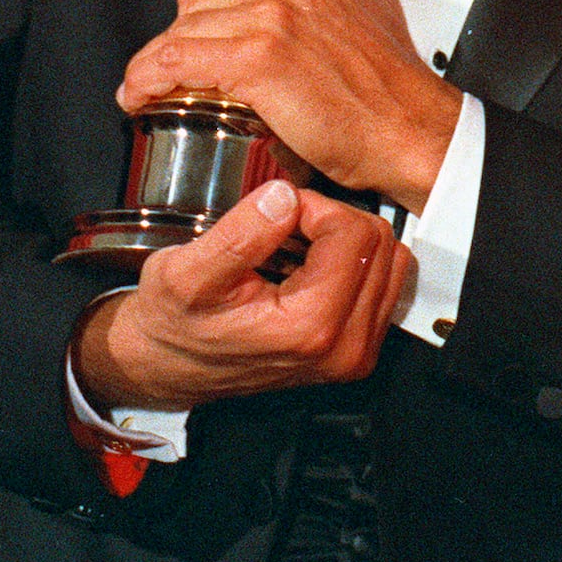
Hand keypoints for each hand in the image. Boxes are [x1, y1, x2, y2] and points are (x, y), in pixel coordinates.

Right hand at [74, 178, 412, 410]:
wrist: (171, 364)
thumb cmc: (176, 323)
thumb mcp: (186, 271)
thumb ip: (239, 234)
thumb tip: (285, 197)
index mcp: (310, 327)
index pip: (353, 231)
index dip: (314, 207)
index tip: (278, 217)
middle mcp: (345, 347)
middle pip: (380, 243)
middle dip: (333, 220)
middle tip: (286, 229)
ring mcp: (356, 352)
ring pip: (390, 259)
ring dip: (346, 239)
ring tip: (298, 247)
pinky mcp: (359, 348)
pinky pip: (384, 281)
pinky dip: (353, 261)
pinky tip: (312, 265)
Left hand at [118, 0, 462, 212]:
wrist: (408, 126)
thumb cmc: (390, 72)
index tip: (191, 20)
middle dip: (180, 35)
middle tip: (181, 67)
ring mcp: (269, 15)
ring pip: (181, 31)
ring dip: (156, 64)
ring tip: (151, 89)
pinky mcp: (257, 59)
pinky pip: (178, 60)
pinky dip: (148, 79)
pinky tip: (143, 95)